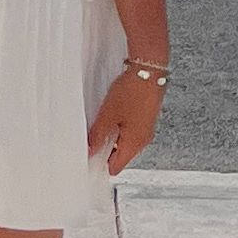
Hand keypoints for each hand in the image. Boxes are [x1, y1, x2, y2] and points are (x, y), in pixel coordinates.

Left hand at [88, 61, 165, 175]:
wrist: (149, 70)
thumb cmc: (133, 90)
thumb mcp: (108, 114)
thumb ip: (97, 136)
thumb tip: (91, 150)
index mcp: (134, 144)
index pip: (115, 167)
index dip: (100, 163)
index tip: (89, 155)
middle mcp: (143, 140)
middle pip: (120, 155)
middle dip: (105, 148)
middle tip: (93, 135)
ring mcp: (146, 128)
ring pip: (124, 141)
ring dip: (112, 135)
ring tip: (104, 119)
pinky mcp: (146, 117)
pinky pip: (130, 130)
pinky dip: (120, 126)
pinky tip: (113, 113)